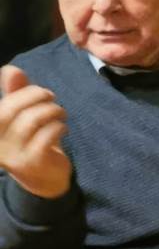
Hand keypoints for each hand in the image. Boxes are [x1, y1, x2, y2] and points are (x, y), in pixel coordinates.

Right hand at [0, 66, 71, 198]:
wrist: (44, 179)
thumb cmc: (31, 141)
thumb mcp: (21, 116)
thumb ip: (15, 93)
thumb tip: (9, 69)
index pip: (2, 105)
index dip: (22, 91)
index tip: (39, 92)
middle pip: (10, 110)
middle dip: (36, 96)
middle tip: (52, 98)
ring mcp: (12, 154)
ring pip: (31, 121)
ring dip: (52, 111)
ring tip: (60, 113)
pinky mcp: (32, 162)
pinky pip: (46, 136)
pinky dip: (59, 127)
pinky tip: (62, 128)